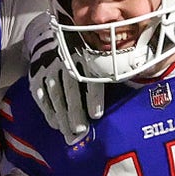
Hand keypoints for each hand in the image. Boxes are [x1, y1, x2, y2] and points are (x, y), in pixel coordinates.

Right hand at [24, 13, 102, 143]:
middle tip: (80, 131)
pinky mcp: (35, 76)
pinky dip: (48, 111)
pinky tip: (56, 124)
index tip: (96, 115)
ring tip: (69, 133)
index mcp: (85, 56)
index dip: (93, 97)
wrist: (50, 43)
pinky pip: (41, 95)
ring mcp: (48, 68)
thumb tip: (139, 81)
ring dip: (62, 116)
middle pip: (71, 89)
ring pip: (55, 94)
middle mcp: (66, 60)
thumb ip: (109, 71)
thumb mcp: (95, 58)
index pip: (90, 78)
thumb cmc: (82, 58)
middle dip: (75, 112)